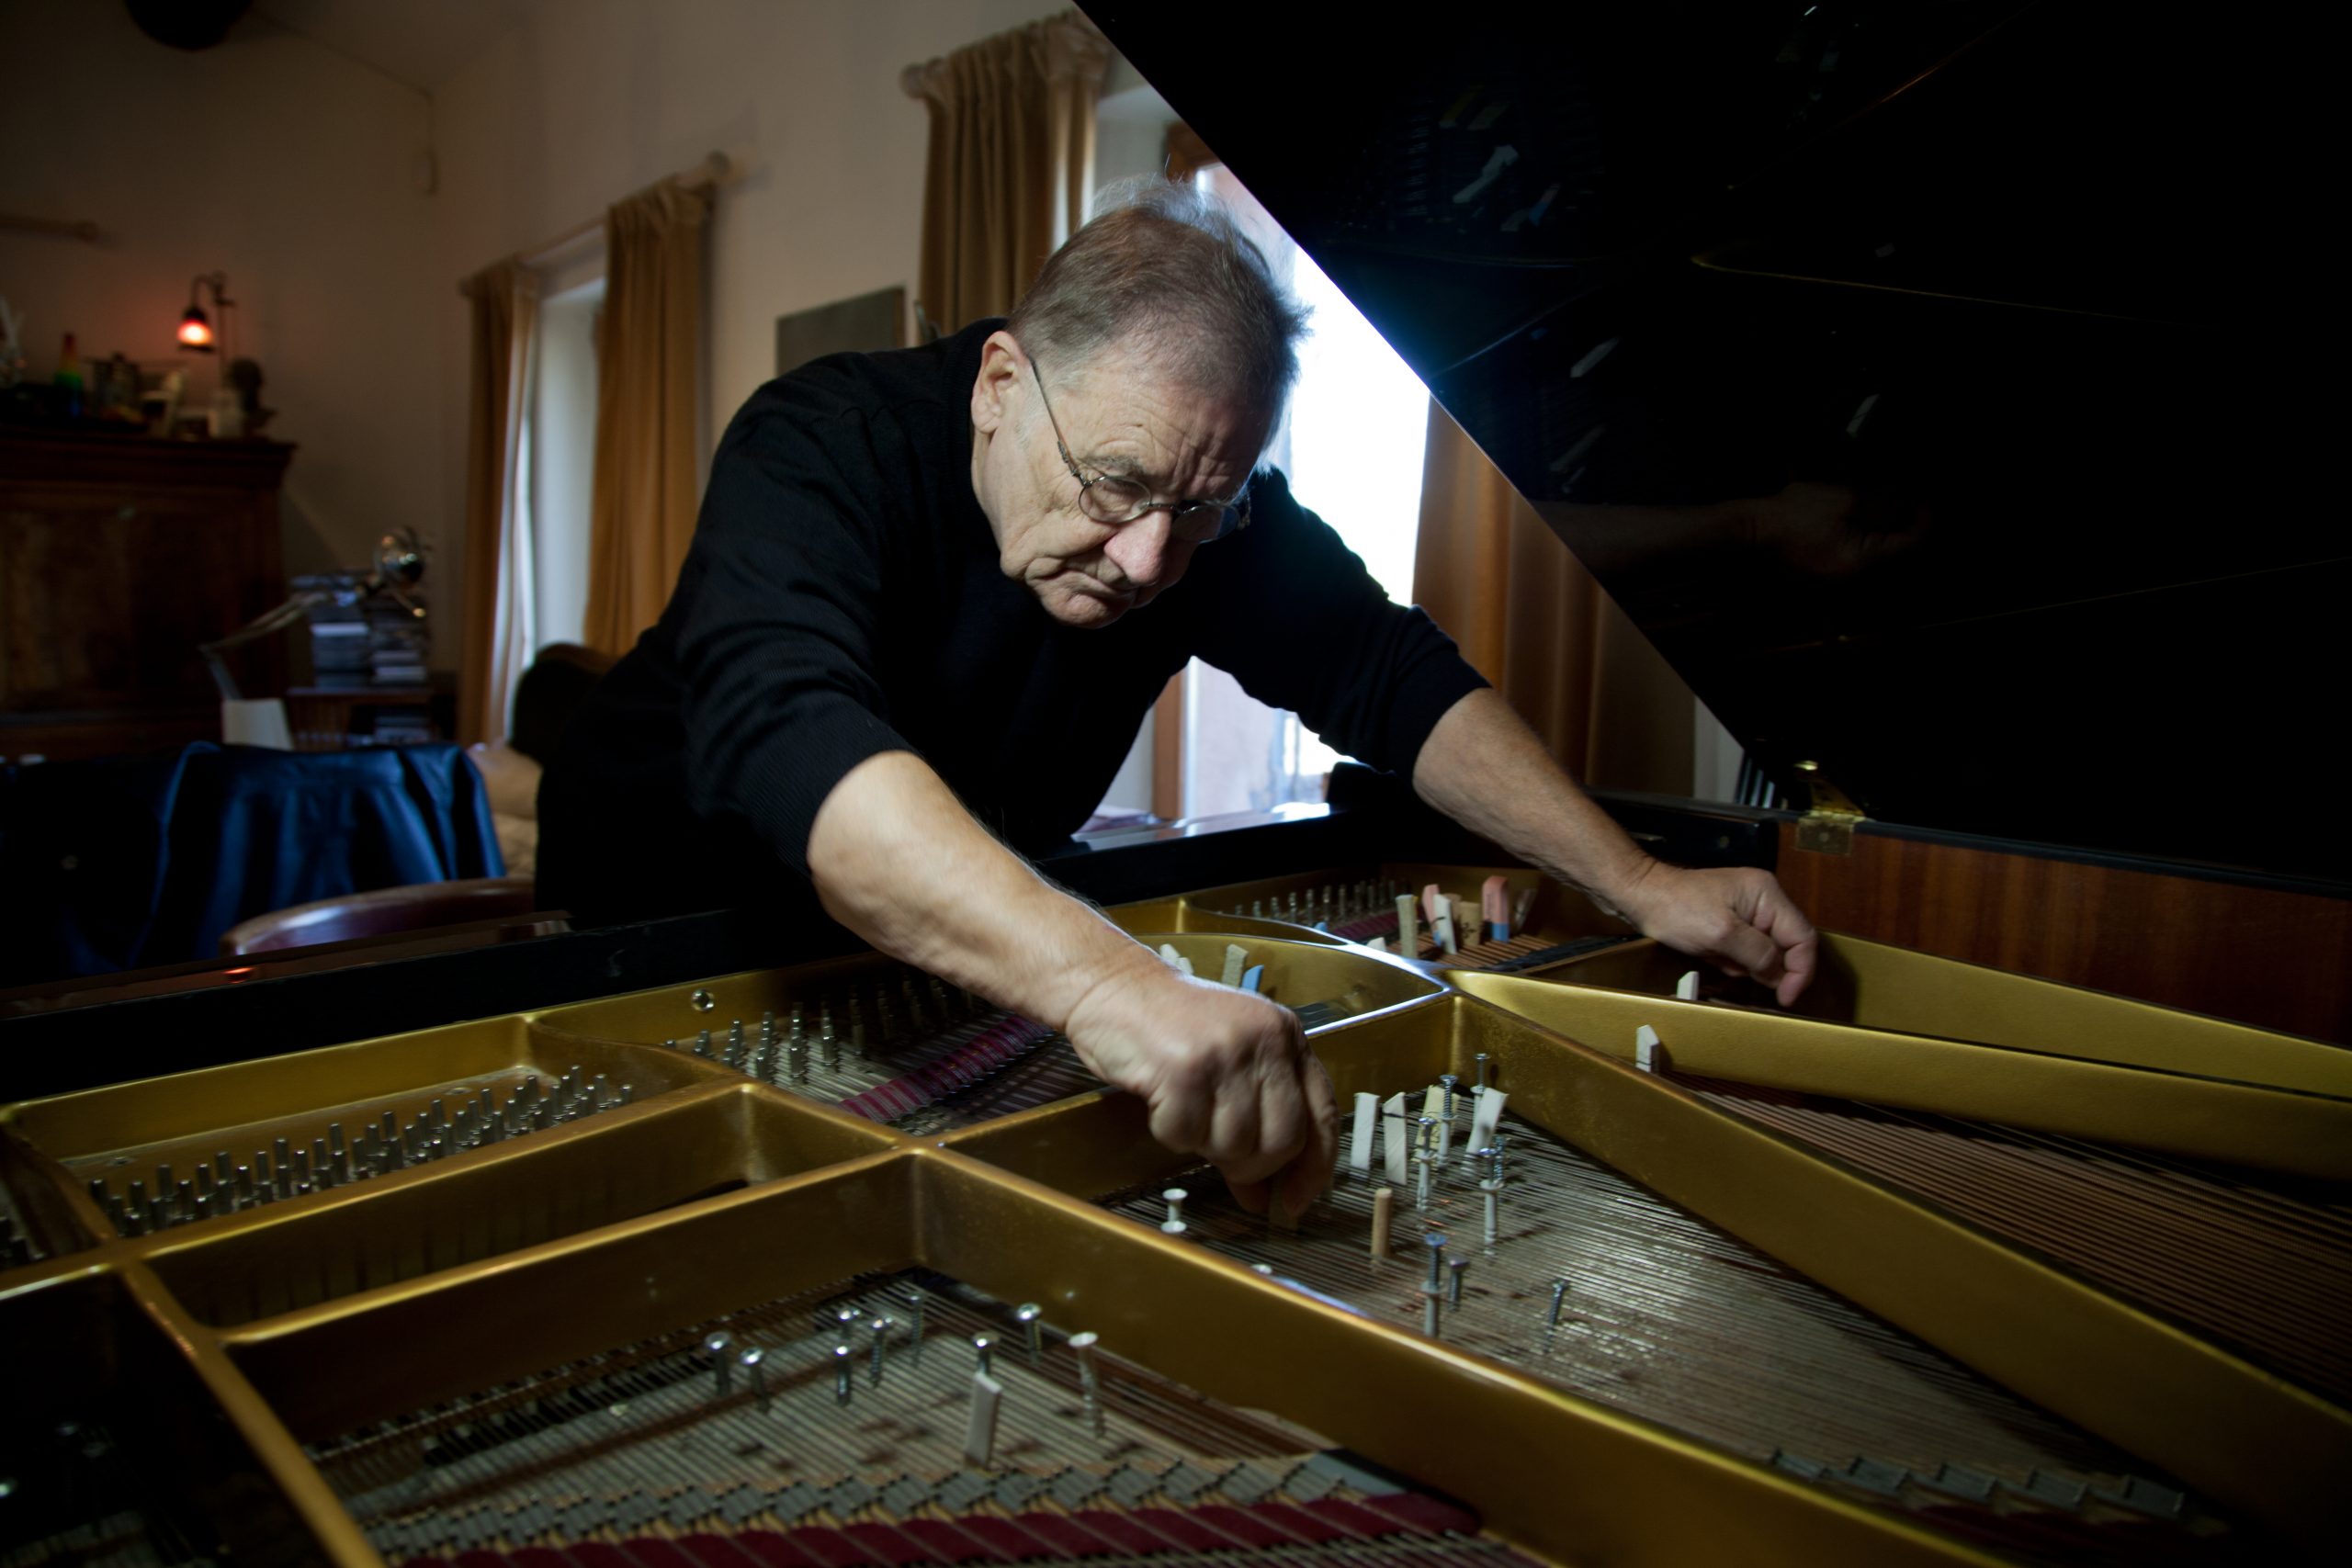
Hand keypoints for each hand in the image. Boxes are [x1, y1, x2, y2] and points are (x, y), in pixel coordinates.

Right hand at [1062, 956, 1339, 1220]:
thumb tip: (1264, 1197)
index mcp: (1286, 1036)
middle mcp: (1264, 1040)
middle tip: (1224, 1164)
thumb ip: (1257, 1119)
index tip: (1293, 1202)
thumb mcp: (1230, 1061)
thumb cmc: (1170, 1027)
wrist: (1113, 986)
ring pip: (1234, 1146)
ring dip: (1203, 1145)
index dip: (1313, 1168)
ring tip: (1184, 1110)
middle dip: (1253, 1167)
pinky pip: (1186, 1136)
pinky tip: (1161, 1101)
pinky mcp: (1183, 1069)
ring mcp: (1225, 1053)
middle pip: (1284, 1141)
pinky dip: (1170, 1132)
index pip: (1323, 1115)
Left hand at [1610, 861, 1818, 1005]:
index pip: (1803, 937)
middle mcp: (1764, 901)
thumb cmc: (1675, 909)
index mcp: (1767, 895)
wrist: (1639, 896)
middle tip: (1741, 975)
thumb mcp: (1721, 934)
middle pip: (1787, 946)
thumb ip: (1757, 954)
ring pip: (1765, 953)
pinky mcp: (1732, 923)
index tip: (1786, 998)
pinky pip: (1745, 952)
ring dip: (1745, 965)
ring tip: (1716, 957)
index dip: (1801, 971)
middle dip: (1767, 967)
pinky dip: (1731, 961)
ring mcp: (1748, 912)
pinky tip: (1709, 954)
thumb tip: (1780, 974)